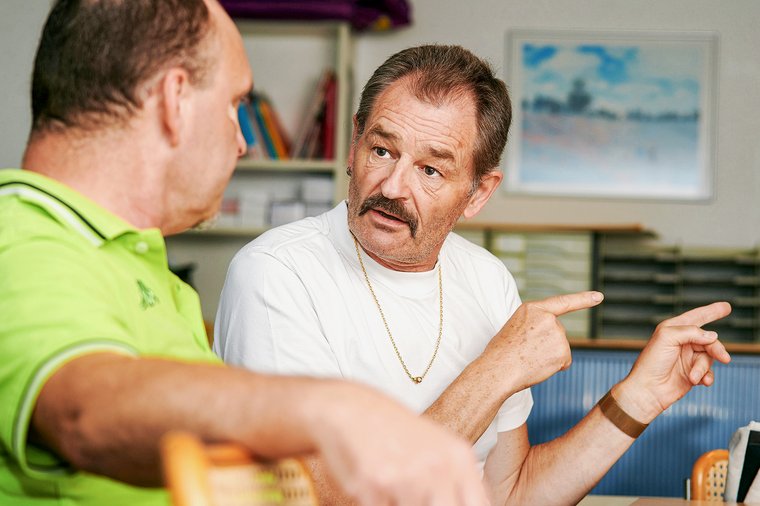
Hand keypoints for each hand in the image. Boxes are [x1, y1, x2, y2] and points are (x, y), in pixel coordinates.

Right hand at [313, 383, 488, 505]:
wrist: (349, 408)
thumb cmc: (394, 430)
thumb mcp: (439, 447)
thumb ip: (461, 481)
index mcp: (459, 458)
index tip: (446, 505)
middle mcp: (437, 468)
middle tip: (413, 498)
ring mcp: (404, 478)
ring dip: (400, 504)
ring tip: (393, 489)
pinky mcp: (371, 487)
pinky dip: (377, 504)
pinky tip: (373, 487)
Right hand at [482, 291, 603, 392]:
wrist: (498, 369)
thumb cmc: (501, 351)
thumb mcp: (515, 326)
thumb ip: (535, 324)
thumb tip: (549, 337)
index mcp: (533, 308)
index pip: (562, 302)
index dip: (583, 299)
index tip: (598, 296)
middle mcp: (548, 318)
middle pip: (557, 332)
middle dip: (546, 344)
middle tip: (525, 351)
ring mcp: (557, 334)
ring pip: (560, 348)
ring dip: (549, 356)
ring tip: (528, 358)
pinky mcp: (563, 351)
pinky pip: (563, 361)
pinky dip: (554, 367)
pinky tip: (538, 366)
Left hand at [615, 302, 731, 422]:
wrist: (648, 390)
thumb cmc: (651, 362)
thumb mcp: (667, 338)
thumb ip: (691, 332)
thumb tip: (713, 335)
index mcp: (673, 329)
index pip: (696, 317)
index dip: (711, 311)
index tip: (727, 306)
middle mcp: (681, 342)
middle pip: (709, 340)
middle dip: (716, 349)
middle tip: (724, 358)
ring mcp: (687, 358)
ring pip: (709, 358)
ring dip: (703, 368)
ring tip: (694, 376)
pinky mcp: (692, 373)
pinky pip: (708, 372)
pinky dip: (707, 377)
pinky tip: (702, 382)